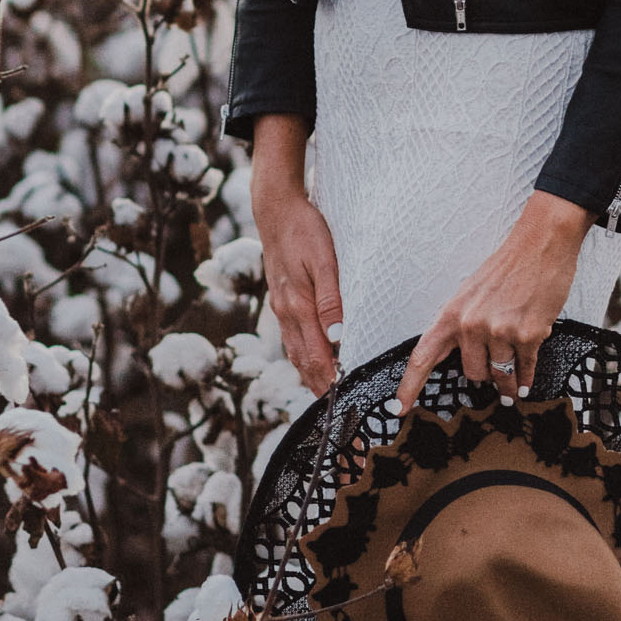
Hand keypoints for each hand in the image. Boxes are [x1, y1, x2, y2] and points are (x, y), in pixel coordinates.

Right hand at [251, 115, 342, 397]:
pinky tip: (310, 361)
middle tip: (338, 411)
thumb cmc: (305, 230)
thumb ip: (331, 299)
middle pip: (304, 361)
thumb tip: (337, 338)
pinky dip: (301, 356)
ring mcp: (280, 308)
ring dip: (310, 375)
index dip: (330, 381)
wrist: (275, 209)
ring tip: (326, 395)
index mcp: (297, 306)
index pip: (317, 356)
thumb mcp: (323, 260)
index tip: (345, 402)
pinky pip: (290, 338)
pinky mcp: (280, 300)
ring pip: (294, 352)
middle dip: (320, 387)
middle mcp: (285, 313)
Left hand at [393, 192, 591, 417]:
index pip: (423, 356)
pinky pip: (525, 371)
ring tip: (513, 388)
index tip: (400, 408)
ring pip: (499, 376)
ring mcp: (501, 332)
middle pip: (471, 373)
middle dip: (484, 373)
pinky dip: (526, 380)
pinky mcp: (528, 336)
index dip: (410, 385)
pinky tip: (525, 383)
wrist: (541, 245)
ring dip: (508, 384)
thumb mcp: (472, 293)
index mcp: (453, 313)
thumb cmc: (507, 267)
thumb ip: (464, 325)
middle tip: (494, 366)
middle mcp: (473, 325)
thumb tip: (464, 358)